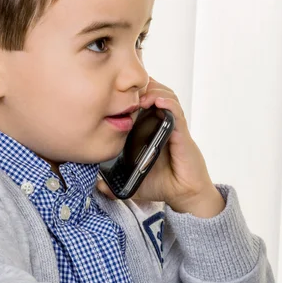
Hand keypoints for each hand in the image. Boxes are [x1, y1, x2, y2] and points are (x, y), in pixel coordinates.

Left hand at [97, 77, 224, 217]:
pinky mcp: (182, 134)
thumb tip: (97, 185)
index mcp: (148, 128)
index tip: (116, 91)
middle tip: (127, 89)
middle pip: (154, 91)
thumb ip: (115, 183)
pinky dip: (169, 104)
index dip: (130, 92)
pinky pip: (177, 113)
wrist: (184, 195)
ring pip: (166, 96)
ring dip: (154, 92)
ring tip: (141, 96)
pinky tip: (159, 102)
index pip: (141, 100)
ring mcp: (173, 126)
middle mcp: (161, 123)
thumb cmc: (161, 183)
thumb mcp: (133, 180)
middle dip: (141, 86)